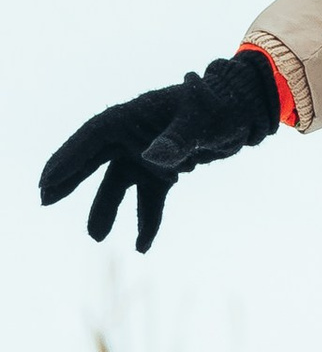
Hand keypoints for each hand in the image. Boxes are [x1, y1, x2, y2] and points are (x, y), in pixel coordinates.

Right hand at [38, 51, 280, 251]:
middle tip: (45, 200)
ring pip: (119, 185)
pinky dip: (147, 220)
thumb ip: (178, 139)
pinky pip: (149, 199)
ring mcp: (147, 154)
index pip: (92, 138)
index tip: (48, 182)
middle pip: (94, 160)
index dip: (68, 160)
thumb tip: (152, 160)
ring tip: (96, 237)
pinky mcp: (165, 171)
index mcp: (133, 116)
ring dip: (108, 209)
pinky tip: (143, 246)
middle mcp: (133, 135)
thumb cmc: (221, 106)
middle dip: (70, 180)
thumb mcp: (201, 120)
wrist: (246, 111)